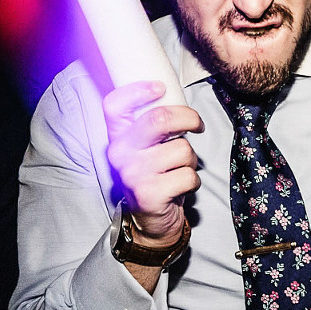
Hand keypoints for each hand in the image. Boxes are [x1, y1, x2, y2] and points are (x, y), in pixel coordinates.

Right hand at [104, 80, 202, 242]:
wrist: (150, 221)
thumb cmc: (154, 177)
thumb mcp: (144, 148)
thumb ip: (151, 125)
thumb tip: (173, 96)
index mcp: (117, 138)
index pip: (114, 105)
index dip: (137, 90)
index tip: (160, 87)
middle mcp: (120, 154)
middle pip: (158, 120)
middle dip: (188, 118)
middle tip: (197, 124)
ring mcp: (133, 174)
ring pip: (181, 149)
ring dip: (190, 159)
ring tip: (180, 169)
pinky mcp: (150, 193)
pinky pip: (188, 175)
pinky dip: (192, 181)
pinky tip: (180, 186)